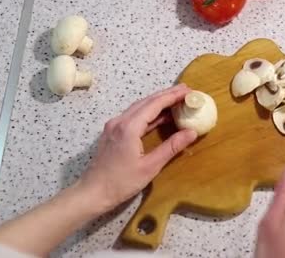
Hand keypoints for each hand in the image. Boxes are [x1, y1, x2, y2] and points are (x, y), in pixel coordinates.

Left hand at [75, 84, 197, 212]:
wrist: (93, 192)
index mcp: (129, 127)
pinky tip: (160, 115)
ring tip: (176, 99)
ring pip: (139, 107)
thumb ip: (171, 147)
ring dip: (157, 102)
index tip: (188, 91)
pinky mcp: (113, 132)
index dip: (172, 96)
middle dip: (166, 95)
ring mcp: (114, 125)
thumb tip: (191, 132)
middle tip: (186, 91)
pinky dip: (148, 112)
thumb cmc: (121, 183)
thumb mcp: (150, 166)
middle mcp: (120, 121)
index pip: (154, 104)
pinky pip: (133, 115)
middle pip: (146, 101)